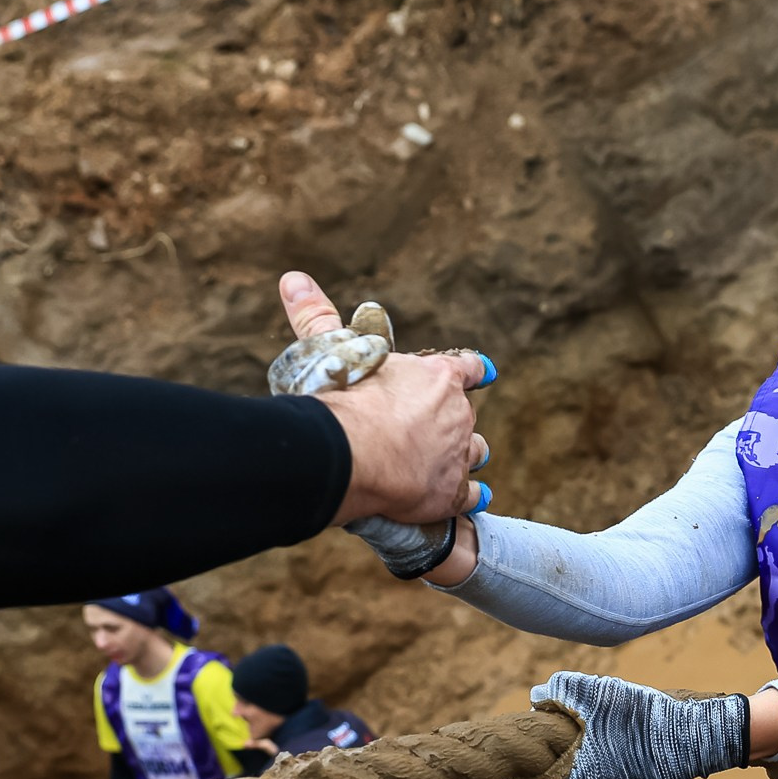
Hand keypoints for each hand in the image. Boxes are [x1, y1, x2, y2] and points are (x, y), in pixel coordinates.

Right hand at [271, 275, 491, 527]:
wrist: (350, 453)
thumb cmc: (342, 399)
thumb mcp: (330, 350)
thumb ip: (316, 316)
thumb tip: (292, 279)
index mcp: (437, 377)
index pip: (467, 367)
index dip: (473, 370)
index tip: (485, 371)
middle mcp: (456, 413)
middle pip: (466, 414)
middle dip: (453, 420)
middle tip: (431, 428)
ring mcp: (458, 454)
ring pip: (475, 452)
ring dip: (464, 455)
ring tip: (451, 462)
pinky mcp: (452, 492)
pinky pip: (471, 495)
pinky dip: (471, 496)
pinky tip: (471, 499)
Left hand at [517, 672, 749, 778]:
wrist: (696, 738)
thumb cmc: (643, 718)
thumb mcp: (597, 693)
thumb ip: (559, 691)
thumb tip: (536, 696)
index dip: (523, 765)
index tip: (527, 744)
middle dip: (556, 754)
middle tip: (567, 726)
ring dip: (580, 757)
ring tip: (595, 730)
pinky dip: (601, 764)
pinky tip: (615, 742)